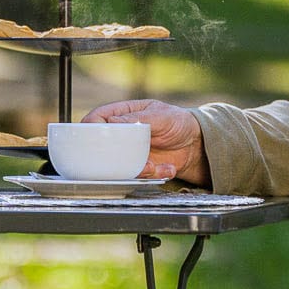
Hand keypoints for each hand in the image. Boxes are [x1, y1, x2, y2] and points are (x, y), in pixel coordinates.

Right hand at [85, 98, 207, 183]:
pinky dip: (151, 174)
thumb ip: (138, 119)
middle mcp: (122, 133)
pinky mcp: (138, 166)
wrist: (195, 144)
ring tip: (154, 166)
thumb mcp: (161, 115)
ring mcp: (128, 151)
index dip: (93, 127)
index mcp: (123, 114)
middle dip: (114, 155)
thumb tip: (113, 121)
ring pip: (117, 165)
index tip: (101, 137)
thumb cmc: (178, 122)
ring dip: (136, 168)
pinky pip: (134, 175)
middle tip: (129, 157)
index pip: (97, 118)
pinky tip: (166, 168)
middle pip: (101, 145)